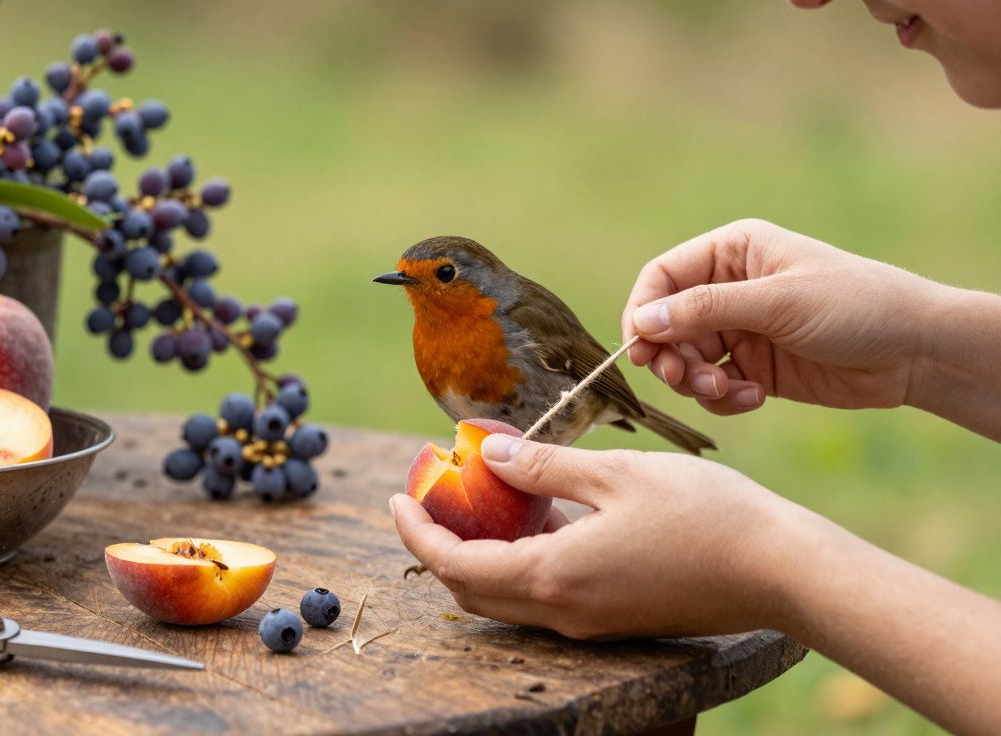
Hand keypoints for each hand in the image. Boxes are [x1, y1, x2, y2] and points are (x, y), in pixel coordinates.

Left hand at [390, 434, 806, 638]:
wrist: (783, 571)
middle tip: (427, 497)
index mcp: (554, 575)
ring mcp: (590, 622)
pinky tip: (539, 512)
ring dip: (480, 552)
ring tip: (478, 495)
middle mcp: (564, 611)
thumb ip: (545, 467)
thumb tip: (490, 454)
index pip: (454, 563)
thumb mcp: (616, 475)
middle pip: (471, 590)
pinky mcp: (615, 618)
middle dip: (438, 545)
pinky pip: (545, 594)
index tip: (394, 496)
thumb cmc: (707, 514)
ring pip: (507, 596)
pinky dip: (522, 558)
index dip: (416, 532)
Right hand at [620, 218, 945, 414]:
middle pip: (667, 324)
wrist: (915, 350)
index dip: (644, 311)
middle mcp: (730, 288)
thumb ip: (705, 310)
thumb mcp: (776, 302)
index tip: (642, 349)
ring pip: (686, 359)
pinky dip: (722, 397)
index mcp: (733, 252)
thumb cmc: (854, 305)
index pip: (662, 277)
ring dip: (695, 381)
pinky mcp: (754, 367)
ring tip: (725, 391)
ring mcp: (741, 329)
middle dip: (671, 355)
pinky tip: (753, 398)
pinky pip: (714, 385)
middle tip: (683, 378)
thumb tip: (642, 322)